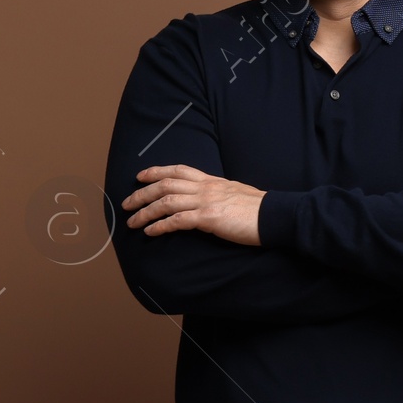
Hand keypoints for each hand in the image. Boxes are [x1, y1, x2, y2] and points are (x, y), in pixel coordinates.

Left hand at [123, 164, 264, 244]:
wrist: (275, 216)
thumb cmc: (259, 210)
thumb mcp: (235, 194)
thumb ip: (219, 195)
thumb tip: (208, 201)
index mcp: (212, 181)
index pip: (178, 170)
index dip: (156, 171)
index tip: (140, 175)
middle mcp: (205, 187)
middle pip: (165, 184)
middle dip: (142, 193)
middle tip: (126, 203)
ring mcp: (206, 201)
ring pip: (166, 201)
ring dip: (145, 212)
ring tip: (131, 222)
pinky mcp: (209, 218)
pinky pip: (177, 220)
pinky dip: (160, 225)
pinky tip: (150, 232)